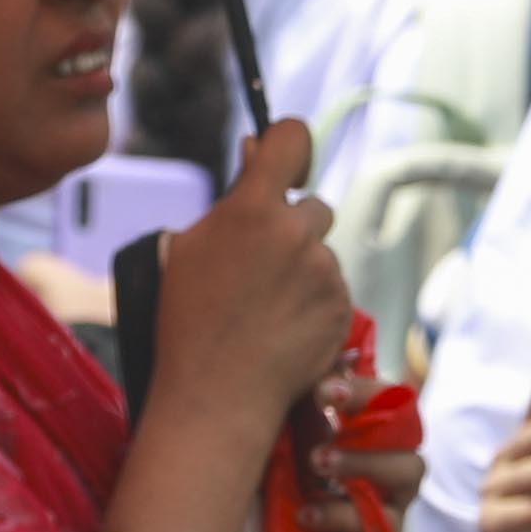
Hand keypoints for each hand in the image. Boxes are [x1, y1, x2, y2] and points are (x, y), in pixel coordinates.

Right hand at [140, 121, 356, 444]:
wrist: (217, 394)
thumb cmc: (187, 320)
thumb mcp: (188, 249)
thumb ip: (231, 199)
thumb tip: (254, 152)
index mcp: (252, 208)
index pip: (292, 137)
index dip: (289, 146)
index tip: (285, 166)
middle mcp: (296, 233)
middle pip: (312, 206)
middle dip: (293, 227)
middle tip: (261, 267)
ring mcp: (325, 272)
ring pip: (323, 253)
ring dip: (304, 269)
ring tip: (267, 308)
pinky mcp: (343, 306)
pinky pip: (334, 289)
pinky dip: (316, 302)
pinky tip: (284, 328)